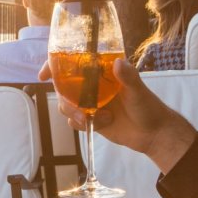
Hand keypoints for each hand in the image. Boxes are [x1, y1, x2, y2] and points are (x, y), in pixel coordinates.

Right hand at [39, 58, 194, 172]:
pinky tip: (97, 125)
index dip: (55, 65)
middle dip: (63, 95)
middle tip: (73, 105)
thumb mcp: (138, 90)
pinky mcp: (91, 120)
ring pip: (66, 104)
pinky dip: (80, 124)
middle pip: (63, 85)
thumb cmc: (149, 107)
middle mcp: (92, 86)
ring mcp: (90, 103)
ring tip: (88, 118)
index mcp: (102, 72)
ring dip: (72, 112)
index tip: (45, 73)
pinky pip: (73, 121)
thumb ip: (128, 77)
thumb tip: (119, 63)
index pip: (73, 63)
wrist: (153, 134)